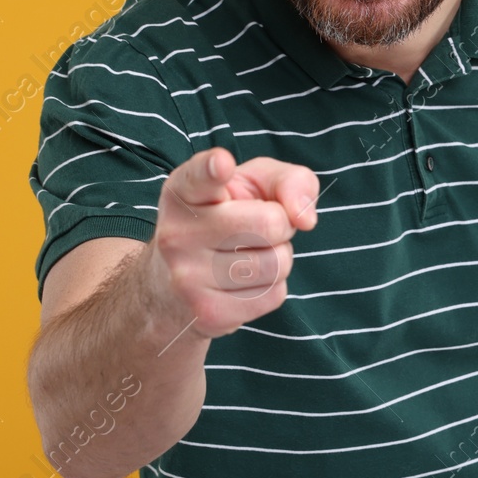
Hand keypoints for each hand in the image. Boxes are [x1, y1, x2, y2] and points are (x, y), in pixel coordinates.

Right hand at [150, 146, 319, 339]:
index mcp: (183, 191)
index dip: (213, 169)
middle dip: (281, 224)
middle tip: (259, 228)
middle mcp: (178, 233)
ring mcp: (188, 277)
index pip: (199, 177)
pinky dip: (271, 287)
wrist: (172, 286)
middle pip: (270, 223)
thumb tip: (304, 217)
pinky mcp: (207, 313)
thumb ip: (288, 180)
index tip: (222, 164)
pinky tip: (242, 282)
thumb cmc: (224, 219)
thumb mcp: (251, 184)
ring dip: (278, 257)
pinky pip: (274, 295)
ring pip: (277, 263)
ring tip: (248, 254)